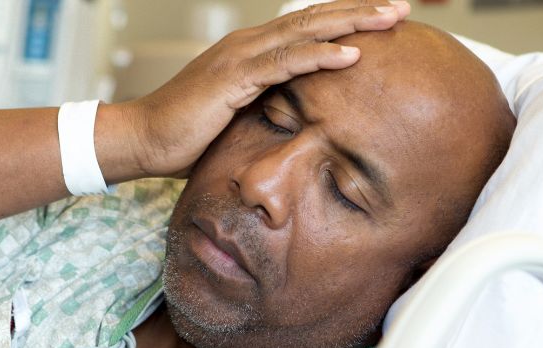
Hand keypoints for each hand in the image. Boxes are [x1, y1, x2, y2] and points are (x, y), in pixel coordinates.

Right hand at [115, 0, 409, 177]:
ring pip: (305, 32)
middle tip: (402, 7)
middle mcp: (246, 45)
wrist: (141, 139)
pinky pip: (285, 63)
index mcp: (248, 51)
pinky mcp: (233, 80)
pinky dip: (320, 56)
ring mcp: (239, 58)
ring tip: (390, 20)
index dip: (344, 19)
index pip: (305, 26)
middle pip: (312, 18)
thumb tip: (294, 121)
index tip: (381, 19)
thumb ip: (263, 108)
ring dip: (351, 25)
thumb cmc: (183, 134)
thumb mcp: (233, 116)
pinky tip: (351, 55)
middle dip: (360, 11)